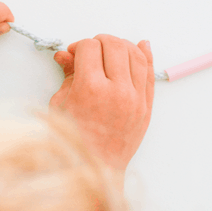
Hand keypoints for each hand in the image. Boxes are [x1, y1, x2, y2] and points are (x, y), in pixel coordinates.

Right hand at [50, 35, 153, 171]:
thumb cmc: (74, 141)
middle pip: (114, 46)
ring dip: (122, 46)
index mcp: (91, 89)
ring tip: (110, 50)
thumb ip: (67, 75)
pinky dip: (146, 56)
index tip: (74, 54)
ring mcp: (135, 99)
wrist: (95, 169)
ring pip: (136, 55)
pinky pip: (150, 74)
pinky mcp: (146, 107)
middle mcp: (117, 91)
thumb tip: (67, 55)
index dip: (80, 46)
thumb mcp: (61, 105)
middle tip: (90, 50)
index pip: (90, 48)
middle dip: (100, 41)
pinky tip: (142, 46)